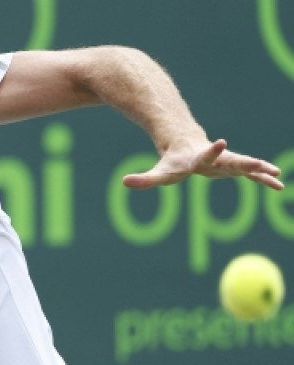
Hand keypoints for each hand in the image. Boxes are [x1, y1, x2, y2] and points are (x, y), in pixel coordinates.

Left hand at [122, 139, 284, 189]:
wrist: (186, 144)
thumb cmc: (172, 161)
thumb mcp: (158, 172)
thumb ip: (143, 179)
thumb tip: (123, 182)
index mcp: (198, 159)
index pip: (205, 156)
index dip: (212, 151)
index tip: (222, 141)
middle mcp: (216, 159)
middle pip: (232, 161)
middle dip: (246, 163)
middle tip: (259, 163)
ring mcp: (226, 162)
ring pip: (245, 165)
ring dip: (259, 170)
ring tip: (276, 175)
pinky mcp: (233, 167)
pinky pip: (250, 174)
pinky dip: (263, 179)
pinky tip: (279, 185)